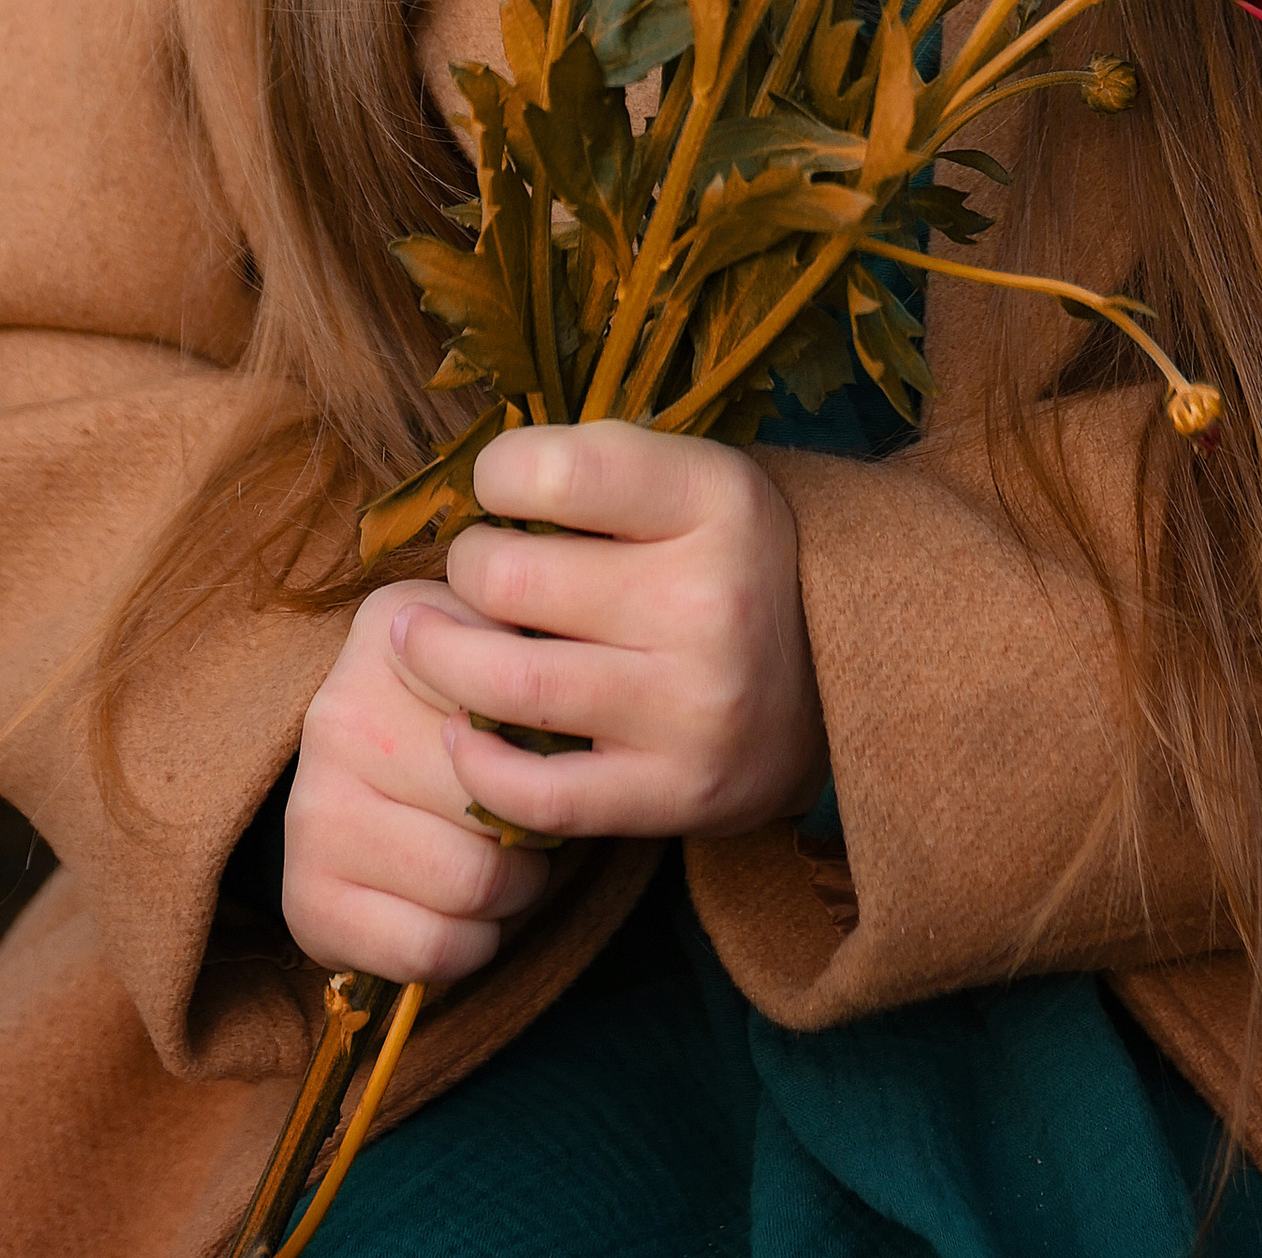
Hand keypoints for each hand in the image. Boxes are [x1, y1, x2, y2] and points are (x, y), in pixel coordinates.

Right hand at [283, 576, 555, 985]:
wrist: (360, 772)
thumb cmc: (456, 705)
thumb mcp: (497, 641)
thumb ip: (540, 641)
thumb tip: (584, 675)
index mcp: (394, 632)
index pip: (515, 698)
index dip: (553, 740)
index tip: (544, 747)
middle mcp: (338, 715)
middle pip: (497, 801)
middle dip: (538, 829)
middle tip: (533, 826)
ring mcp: (312, 810)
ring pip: (470, 883)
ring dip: (511, 892)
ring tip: (505, 866)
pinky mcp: (306, 897)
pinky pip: (427, 949)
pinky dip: (469, 945)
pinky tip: (466, 914)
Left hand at [391, 422, 828, 846]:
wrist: (838, 676)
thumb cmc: (724, 559)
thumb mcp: (691, 479)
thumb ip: (593, 469)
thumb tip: (467, 483)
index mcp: (717, 499)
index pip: (560, 472)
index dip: (498, 473)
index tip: (495, 487)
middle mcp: (712, 600)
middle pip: (512, 579)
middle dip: (465, 567)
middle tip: (470, 570)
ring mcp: (693, 707)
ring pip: (508, 686)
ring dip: (438, 658)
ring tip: (422, 638)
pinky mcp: (675, 792)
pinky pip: (538, 794)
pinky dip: (477, 763)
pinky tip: (461, 731)